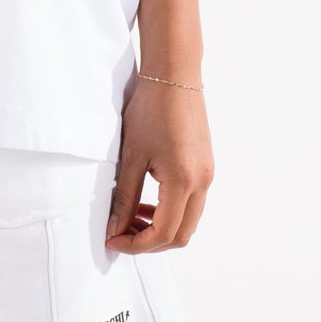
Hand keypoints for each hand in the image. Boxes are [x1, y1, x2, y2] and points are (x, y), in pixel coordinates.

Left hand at [105, 78, 213, 253]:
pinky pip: (191, 205)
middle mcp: (202, 182)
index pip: (163, 233)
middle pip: (180, 236)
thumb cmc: (151, 110)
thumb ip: (124, 198)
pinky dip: (170, 213)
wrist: (174, 76)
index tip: (112, 241)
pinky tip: (146, 204)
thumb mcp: (130, 157)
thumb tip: (114, 229)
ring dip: (160, 229)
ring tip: (130, 218)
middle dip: (149, 243)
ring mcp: (208, 175)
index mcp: (183, 180)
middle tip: (120, 235)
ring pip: (188, 223)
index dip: (136, 245)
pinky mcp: (206, 168)